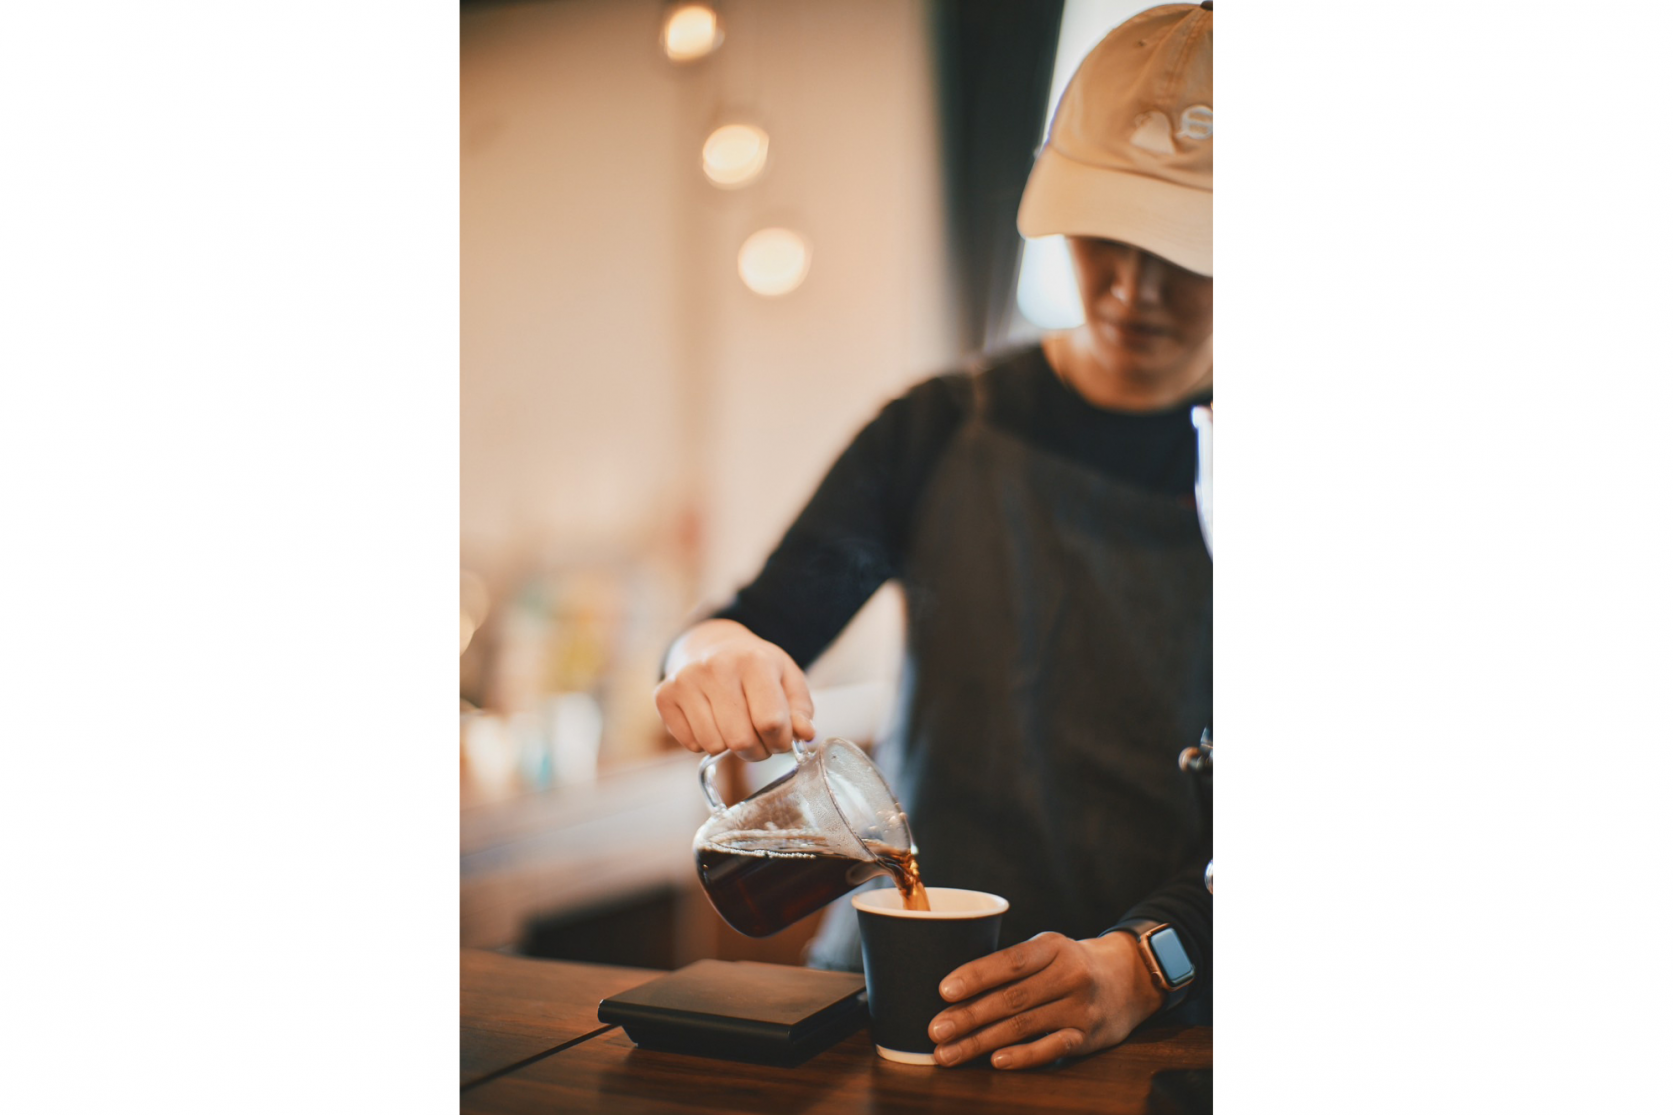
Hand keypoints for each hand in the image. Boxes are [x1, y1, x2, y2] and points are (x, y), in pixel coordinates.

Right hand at [653, 619, 815, 761]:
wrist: (714, 646)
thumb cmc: (756, 669)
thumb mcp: (787, 680)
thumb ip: (800, 710)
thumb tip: (805, 735)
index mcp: (754, 660)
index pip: (771, 722)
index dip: (781, 741)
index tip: (780, 737)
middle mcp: (716, 666)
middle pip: (740, 740)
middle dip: (756, 750)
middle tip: (759, 738)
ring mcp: (686, 680)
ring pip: (714, 745)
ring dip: (729, 747)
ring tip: (735, 727)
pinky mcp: (664, 695)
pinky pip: (690, 744)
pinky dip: (704, 742)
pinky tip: (710, 720)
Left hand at [926, 931, 1164, 1069]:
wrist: (1129, 978)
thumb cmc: (1071, 964)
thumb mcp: (1048, 949)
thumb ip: (1013, 965)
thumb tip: (956, 990)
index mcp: (1052, 947)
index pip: (1010, 961)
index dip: (976, 976)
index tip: (944, 991)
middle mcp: (1068, 975)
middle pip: (1011, 999)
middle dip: (968, 1016)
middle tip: (936, 1030)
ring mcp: (1079, 1008)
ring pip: (1023, 1027)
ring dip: (981, 1042)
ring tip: (949, 1052)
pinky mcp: (1088, 1037)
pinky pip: (1052, 1048)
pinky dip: (1023, 1056)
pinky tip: (997, 1061)